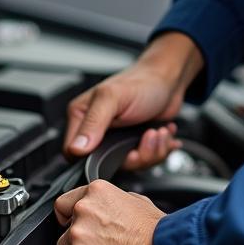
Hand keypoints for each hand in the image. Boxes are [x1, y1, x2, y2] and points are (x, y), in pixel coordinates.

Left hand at [54, 179, 167, 244]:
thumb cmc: (160, 237)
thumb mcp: (140, 204)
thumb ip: (114, 204)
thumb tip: (108, 210)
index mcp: (97, 193)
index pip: (64, 204)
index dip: (71, 219)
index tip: (77, 228)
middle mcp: (84, 211)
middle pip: (65, 232)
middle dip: (80, 243)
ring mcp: (78, 238)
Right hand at [64, 32, 203, 164]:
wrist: (169, 80)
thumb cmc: (142, 82)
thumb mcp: (112, 98)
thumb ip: (93, 122)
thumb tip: (76, 147)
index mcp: (82, 116)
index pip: (75, 153)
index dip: (96, 158)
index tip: (117, 149)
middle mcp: (97, 129)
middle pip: (107, 164)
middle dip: (134, 156)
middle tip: (145, 138)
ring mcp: (117, 138)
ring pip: (130, 164)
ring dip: (151, 151)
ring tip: (156, 132)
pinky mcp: (134, 143)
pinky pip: (144, 161)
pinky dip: (159, 150)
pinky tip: (161, 132)